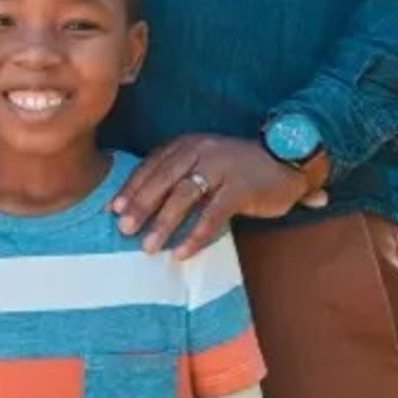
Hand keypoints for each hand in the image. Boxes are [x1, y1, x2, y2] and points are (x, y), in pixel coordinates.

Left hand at [111, 134, 330, 259]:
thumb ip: (176, 176)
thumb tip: (138, 202)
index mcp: (187, 144)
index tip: (112, 209)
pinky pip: (212, 215)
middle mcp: (200, 151)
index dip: (131, 188)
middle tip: (124, 229)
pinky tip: (182, 252)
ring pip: (184, 197)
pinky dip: (195, 235)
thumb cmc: (237, 167)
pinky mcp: (241, 188)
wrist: (286, 161)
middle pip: (162, 180)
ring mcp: (221, 167)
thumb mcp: (202, 162)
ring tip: (148, 246)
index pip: (151, 165)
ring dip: (163, 224)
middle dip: (140, 206)